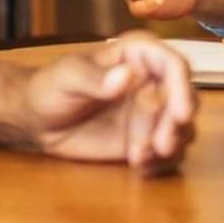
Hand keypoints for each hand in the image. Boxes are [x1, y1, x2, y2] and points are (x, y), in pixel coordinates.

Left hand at [20, 34, 197, 174]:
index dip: (182, 88)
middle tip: (159, 146)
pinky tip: (139, 167)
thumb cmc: (51, 87)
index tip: (179, 114)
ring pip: (182, 129)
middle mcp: (153, 80)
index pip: (173, 65)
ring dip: (169, 146)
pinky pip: (169, 153)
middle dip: (175, 126)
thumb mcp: (67, 77)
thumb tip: (127, 76)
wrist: (38, 119)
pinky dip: (161, 163)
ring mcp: (152, 113)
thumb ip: (95, 77)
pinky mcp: (147, 139)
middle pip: (185, 100)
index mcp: (138, 54)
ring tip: (139, 157)